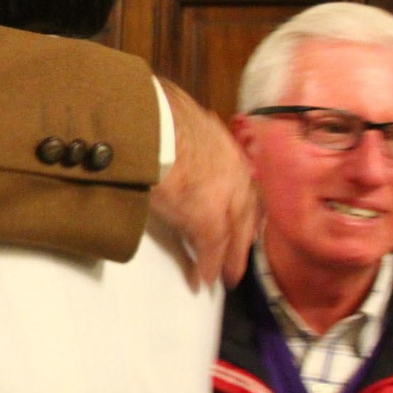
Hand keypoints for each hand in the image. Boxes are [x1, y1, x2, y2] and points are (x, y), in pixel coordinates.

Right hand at [151, 79, 258, 287]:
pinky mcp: (208, 219)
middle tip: (238, 256)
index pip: (243, 181)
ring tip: (224, 277)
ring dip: (229, 257)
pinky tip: (200, 280)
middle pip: (247, 212)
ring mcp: (225, 196)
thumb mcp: (174, 113)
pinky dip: (205, 266)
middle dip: (243, 236)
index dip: (242, 203)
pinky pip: (210, 250)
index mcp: (225, 145)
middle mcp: (234, 171)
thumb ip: (179, 126)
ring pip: (234, 234)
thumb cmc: (152, 115)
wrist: (146, 127)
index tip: (241, 218)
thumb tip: (164, 122)